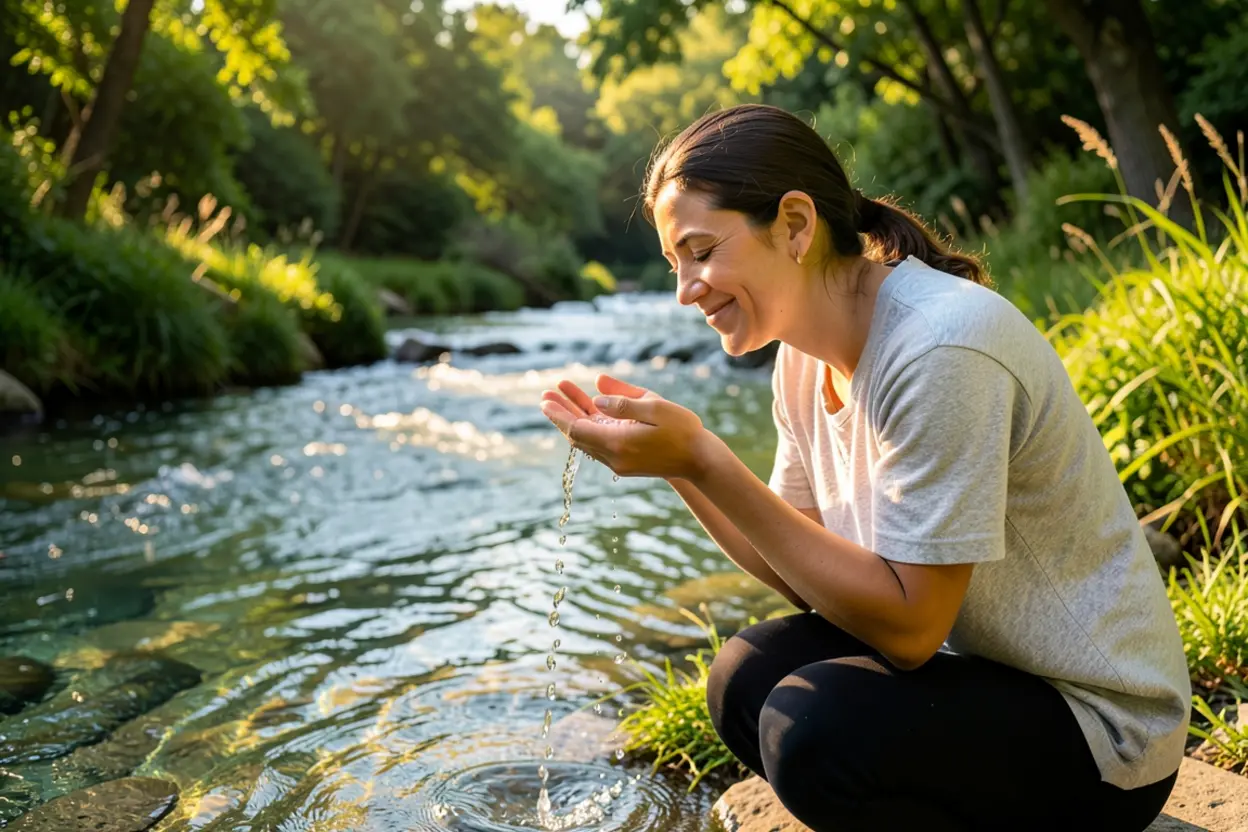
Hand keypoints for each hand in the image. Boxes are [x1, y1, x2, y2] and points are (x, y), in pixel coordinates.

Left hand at [539, 374, 711, 479]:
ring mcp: (619, 462)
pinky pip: (599, 444)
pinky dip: (589, 426)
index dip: (559, 414)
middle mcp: (614, 457)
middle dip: (561, 413)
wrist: (700, 460)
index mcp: (618, 442)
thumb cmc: (682, 429)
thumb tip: (595, 398)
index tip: (544, 400)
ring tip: (561, 396)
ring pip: (587, 439)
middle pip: (577, 435)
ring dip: (574, 418)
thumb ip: (623, 402)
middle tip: (545, 394)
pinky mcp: (626, 462)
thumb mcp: (655, 406)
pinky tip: (585, 411)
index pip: (577, 429)